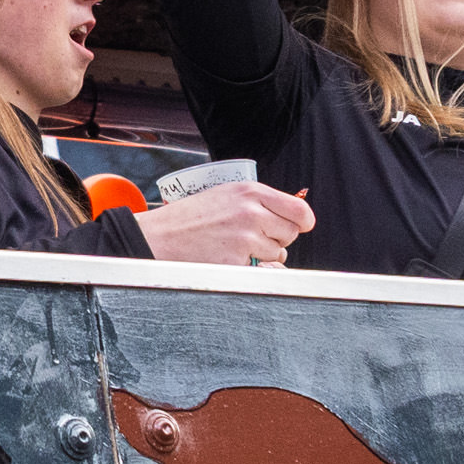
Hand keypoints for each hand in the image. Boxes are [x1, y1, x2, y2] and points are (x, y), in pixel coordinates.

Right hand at [138, 179, 312, 265]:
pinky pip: (260, 271)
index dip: (304, 221)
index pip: (298, 209)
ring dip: (264, 255)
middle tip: (255, 236)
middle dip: (278, 237)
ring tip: (236, 246)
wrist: (160, 237)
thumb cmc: (189, 217)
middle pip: (291, 233)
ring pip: (278, 254)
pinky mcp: (236, 263)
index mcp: (250, 192)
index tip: (302, 225)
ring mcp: (245, 239)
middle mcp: (251, 213)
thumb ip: (257, 202)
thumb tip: (291, 216)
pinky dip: (249, 269)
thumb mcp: (225, 195)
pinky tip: (229, 258)